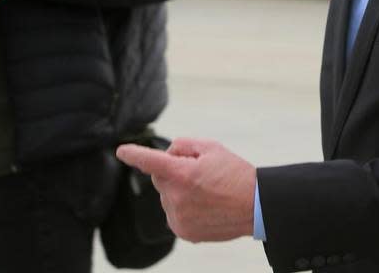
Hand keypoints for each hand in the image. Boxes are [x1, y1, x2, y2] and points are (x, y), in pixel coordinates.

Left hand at [116, 137, 255, 241]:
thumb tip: (167, 155)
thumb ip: (183, 145)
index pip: (150, 161)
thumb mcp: (212, 148)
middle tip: (198, 172)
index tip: (122, 151)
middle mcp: (176, 197)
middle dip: (172, 172)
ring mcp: (179, 217)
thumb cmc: (235, 174)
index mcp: (182, 174)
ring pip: (167, 197)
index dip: (134, 155)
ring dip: (179, 191)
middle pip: (160, 179)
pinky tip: (204, 206)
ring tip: (207, 192)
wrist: (256, 205)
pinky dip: (183, 208)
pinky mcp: (183, 232)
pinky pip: (174, 214)